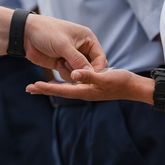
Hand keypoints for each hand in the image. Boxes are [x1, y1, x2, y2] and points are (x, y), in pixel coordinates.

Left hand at [21, 14, 106, 78]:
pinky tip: (56, 64)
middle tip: (73, 71)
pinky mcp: (63, 64)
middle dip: (82, 72)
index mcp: (88, 39)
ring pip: (79, 74)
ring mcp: (72, 57)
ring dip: (70, 72)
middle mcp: (83, 49)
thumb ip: (77, 60)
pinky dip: (63, 74)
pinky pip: (68, 75)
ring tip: (60, 61)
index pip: (100, 58)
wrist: (26, 33)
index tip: (90, 78)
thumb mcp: (63, 45)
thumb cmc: (47, 32)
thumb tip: (90, 74)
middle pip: (91, 68)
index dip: (97, 69)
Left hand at [25, 68, 151, 103]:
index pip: (62, 89)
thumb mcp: (104, 76)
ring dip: (52, 85)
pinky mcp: (91, 82)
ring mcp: (88, 87)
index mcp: (85, 89)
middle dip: (45, 88)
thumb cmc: (122, 81)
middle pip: (61, 89)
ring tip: (38, 84)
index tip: (33, 87)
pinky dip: (64, 79)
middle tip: (29, 88)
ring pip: (66, 85)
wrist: (135, 85)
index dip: (47, 88)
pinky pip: (74, 82)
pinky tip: (61, 77)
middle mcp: (84, 89)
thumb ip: (89, 75)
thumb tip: (74, 76)